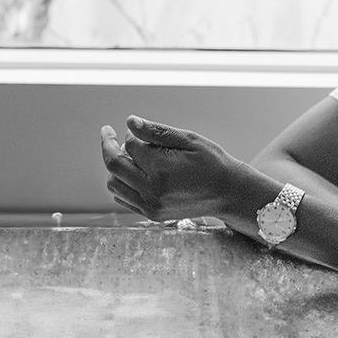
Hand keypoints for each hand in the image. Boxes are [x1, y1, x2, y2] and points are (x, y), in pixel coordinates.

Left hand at [102, 117, 261, 226]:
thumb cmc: (211, 162)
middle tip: (109, 133)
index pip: (130, 146)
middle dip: (109, 146)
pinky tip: (133, 171)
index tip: (135, 130)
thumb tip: (130, 122)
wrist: (228, 193)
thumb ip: (157, 131)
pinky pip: (124, 197)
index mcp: (162, 169)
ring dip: (115, 167)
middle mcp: (153, 191)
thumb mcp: (188, 139)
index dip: (130, 134)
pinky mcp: (152, 214)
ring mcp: (151, 206)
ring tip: (127, 154)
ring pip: (114, 184)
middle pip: (114, 166)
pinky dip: (122, 183)